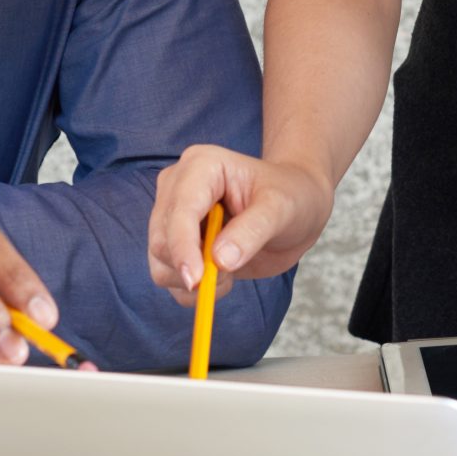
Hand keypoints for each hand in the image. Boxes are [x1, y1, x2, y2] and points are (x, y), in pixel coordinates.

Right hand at [148, 145, 330, 299]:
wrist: (296, 207)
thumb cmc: (292, 196)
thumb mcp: (281, 209)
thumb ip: (252, 232)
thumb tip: (219, 261)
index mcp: (201, 166)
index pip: (180, 211)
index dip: (183, 247)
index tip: (196, 280)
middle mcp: (178, 188)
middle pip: (162, 239)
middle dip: (191, 267)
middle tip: (229, 275)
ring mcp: (174, 216)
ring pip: (159, 262)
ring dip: (192, 280)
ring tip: (230, 271)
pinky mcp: (177, 242)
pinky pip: (168, 276)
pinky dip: (192, 289)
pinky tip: (222, 276)